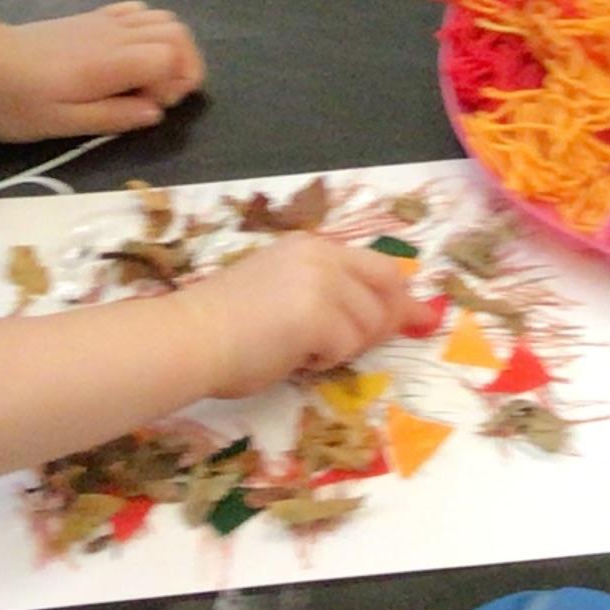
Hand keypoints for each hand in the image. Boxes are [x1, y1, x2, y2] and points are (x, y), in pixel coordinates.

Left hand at [0, 4, 202, 144]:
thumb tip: (154, 113)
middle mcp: (116, 35)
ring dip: (170, 47)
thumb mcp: (61, 124)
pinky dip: (149, 31)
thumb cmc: (14, 103)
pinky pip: (137, 11)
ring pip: (162, 19)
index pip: (172, 56)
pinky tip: (129, 56)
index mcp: (111, 63)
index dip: (176, 83)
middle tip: (159, 97)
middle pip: (177, 33)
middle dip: (184, 65)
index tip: (152, 108)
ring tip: (149, 79)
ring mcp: (105, 22)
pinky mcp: (92, 19)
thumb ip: (113, 117)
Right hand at [178, 236, 413, 399]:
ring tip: (300, 350)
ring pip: (368, 325)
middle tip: (350, 348)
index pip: (378, 266)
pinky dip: (325, 362)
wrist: (188, 338)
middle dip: (385, 323)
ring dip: (342, 348)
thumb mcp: (283, 292)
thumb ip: (328, 294)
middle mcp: (323, 256)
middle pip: (387, 291)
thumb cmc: (223, 326)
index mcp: (312, 247)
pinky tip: (293, 358)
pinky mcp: (317, 315)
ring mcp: (322, 283)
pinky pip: (346, 347)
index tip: (421, 318)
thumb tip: (380, 315)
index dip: (401, 295)